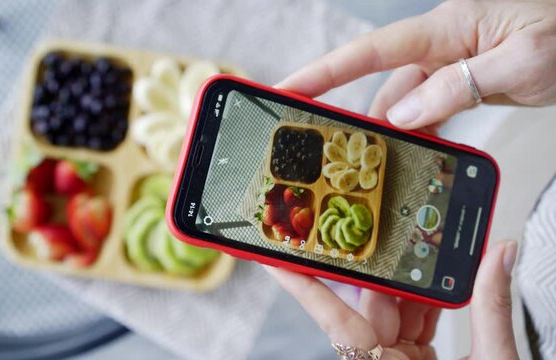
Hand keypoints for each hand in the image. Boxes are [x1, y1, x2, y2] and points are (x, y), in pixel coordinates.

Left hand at [265, 241, 518, 359]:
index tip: (277, 261)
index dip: (305, 287)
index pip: (336, 319)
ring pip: (392, 309)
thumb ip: (490, 310)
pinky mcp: (414, 358)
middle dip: (379, 271)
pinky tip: (435, 284)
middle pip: (369, 305)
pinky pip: (411, 322)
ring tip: (419, 250)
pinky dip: (425, 303)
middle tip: (378, 231)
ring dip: (408, 284)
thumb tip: (497, 257)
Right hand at [278, 0, 555, 130]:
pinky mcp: (461, 82)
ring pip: (403, 103)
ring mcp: (449, 65)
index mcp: (445, 29)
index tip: (287, 89)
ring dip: (388, 132)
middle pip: (379, 83)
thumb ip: (457, 87)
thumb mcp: (519, 62)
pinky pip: (427, 109)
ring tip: (369, 164)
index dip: (323, 72)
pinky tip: (414, 155)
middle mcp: (439, 45)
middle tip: (318, 144)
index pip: (370, 51)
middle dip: (348, 112)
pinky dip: (419, 133)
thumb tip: (403, 116)